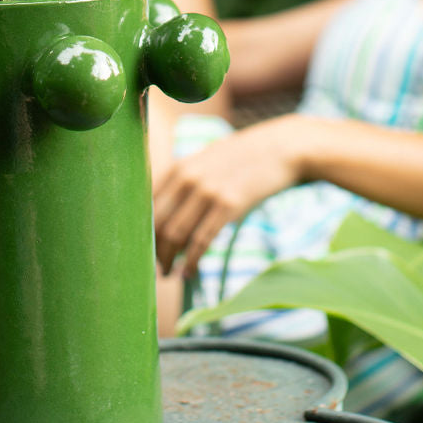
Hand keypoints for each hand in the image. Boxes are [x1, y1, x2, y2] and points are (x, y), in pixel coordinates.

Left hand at [153, 116, 303, 278]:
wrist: (280, 148)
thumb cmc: (243, 158)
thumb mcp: (207, 161)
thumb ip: (185, 182)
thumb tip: (165, 214)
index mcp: (179, 167)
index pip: (147, 205)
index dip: (142, 231)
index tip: (144, 248)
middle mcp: (188, 178)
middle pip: (157, 222)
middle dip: (153, 249)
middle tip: (156, 267)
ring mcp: (208, 191)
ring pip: (175, 234)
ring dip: (168, 259)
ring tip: (169, 273)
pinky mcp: (229, 205)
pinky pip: (201, 240)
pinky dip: (191, 260)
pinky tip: (188, 272)